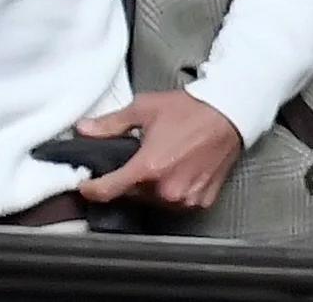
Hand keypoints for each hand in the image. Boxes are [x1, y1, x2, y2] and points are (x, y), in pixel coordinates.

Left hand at [74, 91, 243, 209]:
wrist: (228, 115)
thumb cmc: (189, 110)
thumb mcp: (143, 109)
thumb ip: (110, 124)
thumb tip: (84, 129)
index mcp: (148, 168)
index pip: (109, 190)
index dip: (91, 189)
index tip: (84, 186)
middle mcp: (167, 189)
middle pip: (131, 195)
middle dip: (124, 182)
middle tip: (128, 163)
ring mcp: (186, 199)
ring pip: (153, 201)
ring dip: (147, 189)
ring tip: (154, 164)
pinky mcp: (202, 201)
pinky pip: (176, 203)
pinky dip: (169, 191)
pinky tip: (173, 172)